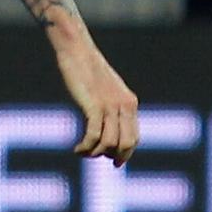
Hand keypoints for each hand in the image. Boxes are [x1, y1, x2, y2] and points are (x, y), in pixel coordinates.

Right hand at [54, 29, 138, 162]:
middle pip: (126, 144)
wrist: (77, 49)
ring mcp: (110, 106)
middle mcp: (124, 105)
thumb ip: (110, 106)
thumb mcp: (105, 89)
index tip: (115, 162)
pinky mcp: (94, 105)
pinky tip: (77, 149)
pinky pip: (93, 137)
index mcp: (130, 102)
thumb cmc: (87, 69)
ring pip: (109, 144)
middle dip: (112, 156)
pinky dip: (85, 148)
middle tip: (94, 157)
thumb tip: (107, 127)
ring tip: (82, 152)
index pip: (134, 137)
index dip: (126, 153)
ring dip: (94, 153)